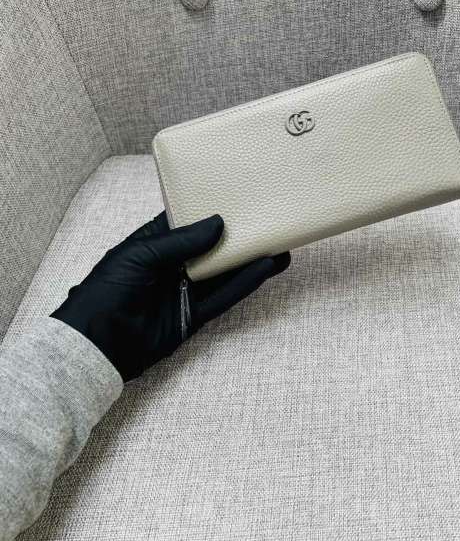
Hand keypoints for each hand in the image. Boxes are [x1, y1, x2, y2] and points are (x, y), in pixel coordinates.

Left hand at [51, 212, 289, 380]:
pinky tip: (266, 268)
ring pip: (225, 272)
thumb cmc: (107, 291)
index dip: (212, 208)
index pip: (188, 220)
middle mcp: (174, 264)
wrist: (96, 345)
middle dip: (240, 235)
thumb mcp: (140, 256)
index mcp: (154, 243)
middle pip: (213, 246)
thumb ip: (180, 241)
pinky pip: (225, 297)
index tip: (240, 194)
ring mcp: (186, 290)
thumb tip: (219, 223)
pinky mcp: (194, 316)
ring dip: (252, 260)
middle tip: (270, 220)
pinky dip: (246, 284)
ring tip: (281, 245)